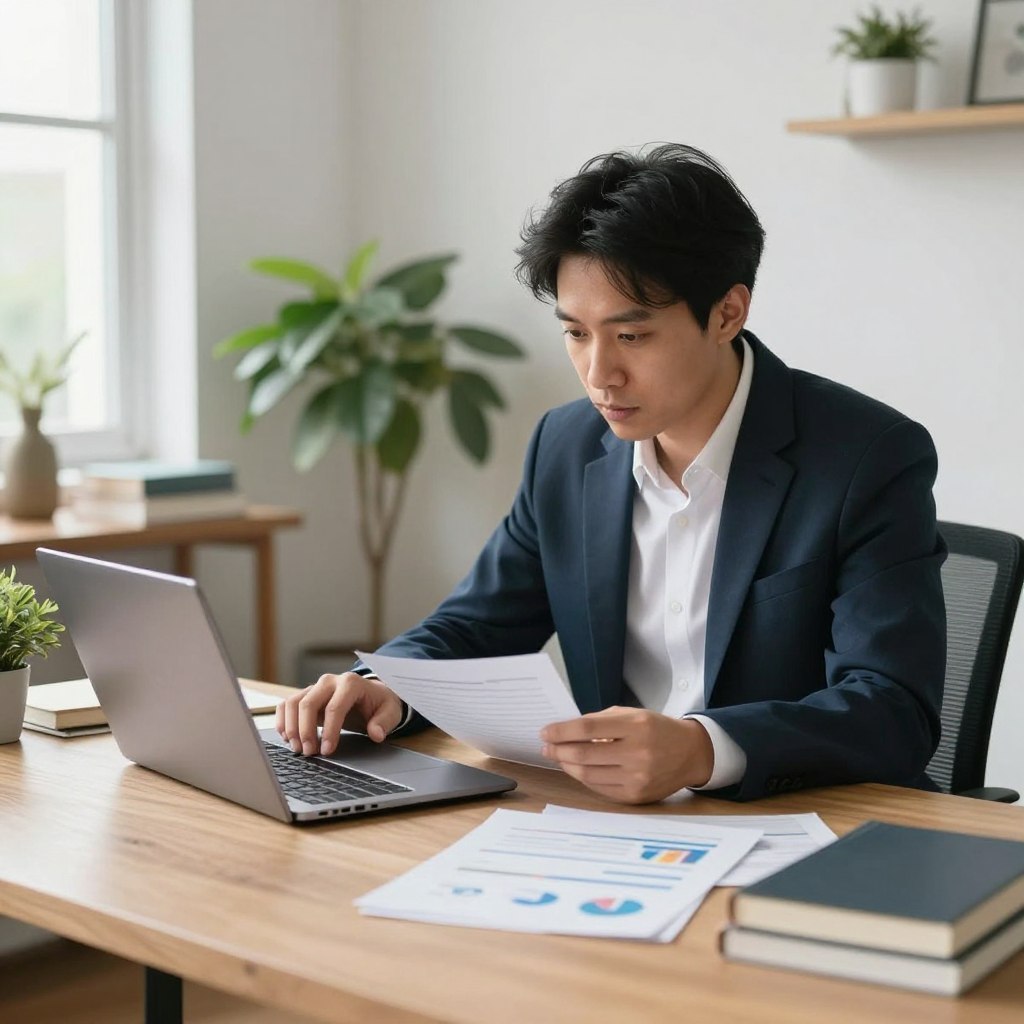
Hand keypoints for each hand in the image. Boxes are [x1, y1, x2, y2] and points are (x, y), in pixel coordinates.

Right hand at [276, 672, 403, 755]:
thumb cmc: (380, 703)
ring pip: (293, 703)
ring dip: (291, 727)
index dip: (329, 731)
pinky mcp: (306, 695)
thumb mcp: (390, 711)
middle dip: (305, 731)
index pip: (334, 707)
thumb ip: (384, 722)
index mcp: (351, 683)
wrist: (373, 694)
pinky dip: (283, 720)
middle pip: (308, 703)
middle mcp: (329, 681)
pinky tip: (287, 738)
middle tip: (309, 753)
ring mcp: (315, 687)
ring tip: (298, 749)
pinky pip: (287, 704)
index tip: (328, 751)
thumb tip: (376, 733)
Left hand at [540, 707, 713, 803]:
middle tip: (547, 746)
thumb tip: (565, 732)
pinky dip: (583, 778)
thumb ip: (600, 721)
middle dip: (558, 750)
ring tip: (558, 757)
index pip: (587, 728)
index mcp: (636, 726)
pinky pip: (599, 788)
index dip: (561, 731)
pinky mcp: (636, 796)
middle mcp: (638, 753)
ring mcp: (637, 778)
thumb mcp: (633, 715)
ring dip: (567, 765)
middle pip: (584, 753)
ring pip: (587, 774)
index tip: (546, 732)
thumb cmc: (657, 730)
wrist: (690, 754)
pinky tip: (577, 769)